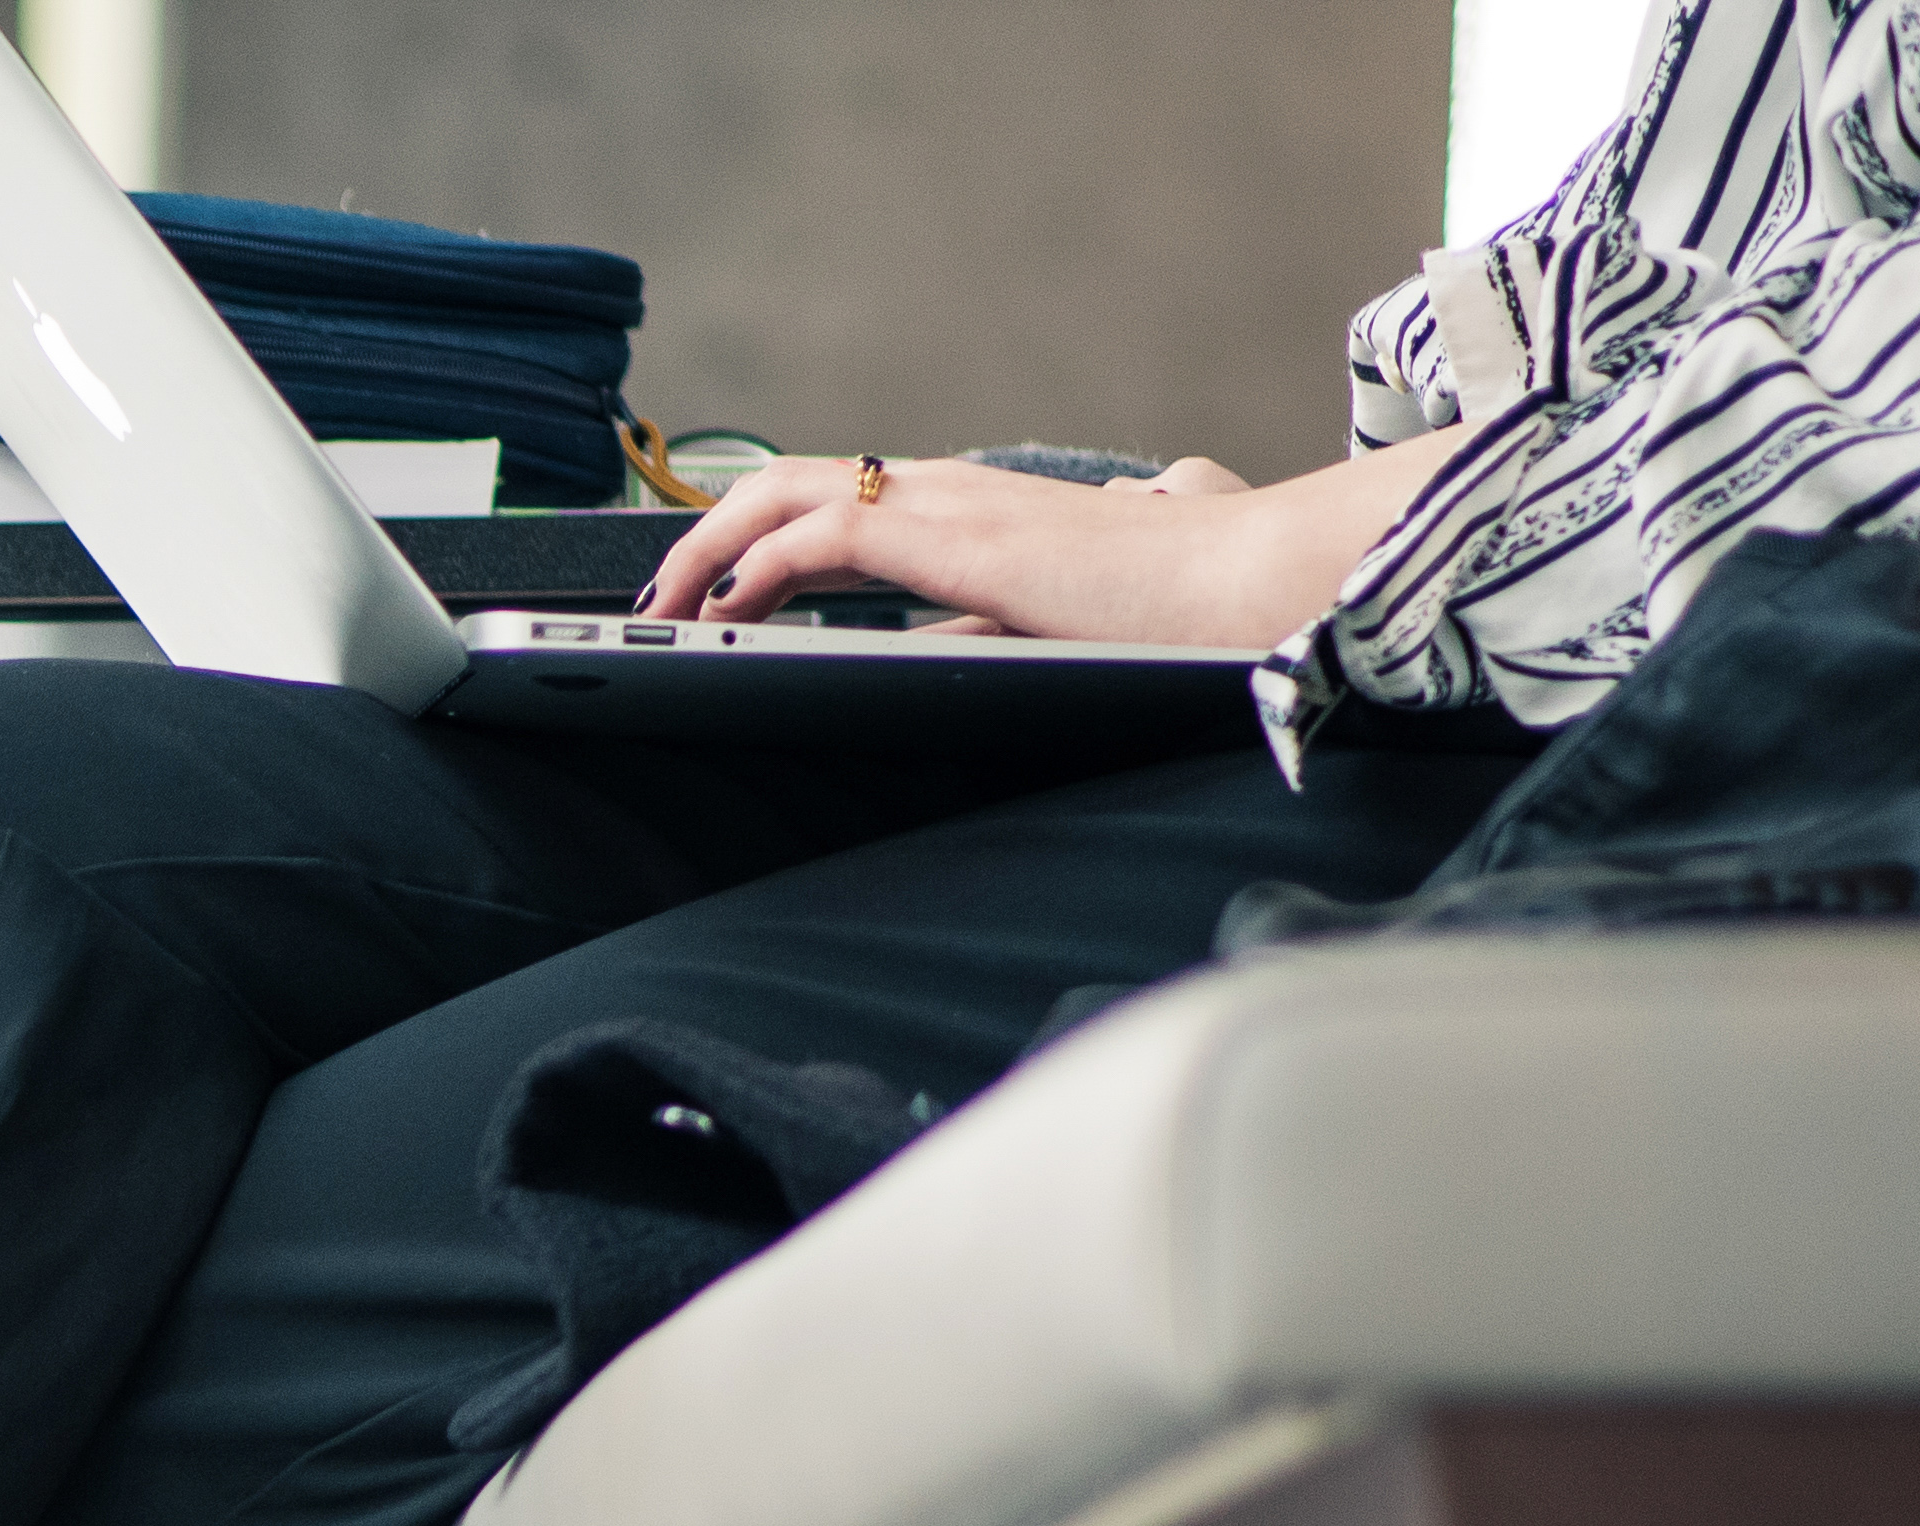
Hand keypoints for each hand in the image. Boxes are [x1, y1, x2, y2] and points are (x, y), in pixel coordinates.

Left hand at [634, 429, 1462, 651]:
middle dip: (711, 534)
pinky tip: (722, 611)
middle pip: (798, 482)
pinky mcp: (963, 538)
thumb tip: (930, 649)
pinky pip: (828, 534)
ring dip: (712, 548)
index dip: (764, 540)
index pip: (845, 503)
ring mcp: (957, 506)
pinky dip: (758, 565)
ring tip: (665, 606)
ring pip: (793, 494)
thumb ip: (988, 628)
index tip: (712, 593)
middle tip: (662, 599)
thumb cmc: (1181, 611)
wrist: (1257, 585)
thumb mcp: (1053, 624)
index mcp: (976, 512)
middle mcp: (955, 493)